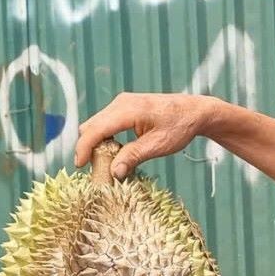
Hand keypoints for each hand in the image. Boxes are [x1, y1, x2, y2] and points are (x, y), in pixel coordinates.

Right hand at [74, 92, 215, 177]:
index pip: (96, 129)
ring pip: (96, 124)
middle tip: (95, 170)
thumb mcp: (158, 146)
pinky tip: (114, 151)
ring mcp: (122, 103)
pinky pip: (105, 122)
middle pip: (91, 126)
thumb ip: (133, 157)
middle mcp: (121, 102)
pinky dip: (104, 136)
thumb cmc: (180, 127)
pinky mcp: (124, 106)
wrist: (195, 111)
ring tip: (106, 163)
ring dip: (96, 143)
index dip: (84, 148)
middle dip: (88, 147)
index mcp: (128, 110)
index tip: (79, 165)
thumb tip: (114, 173)